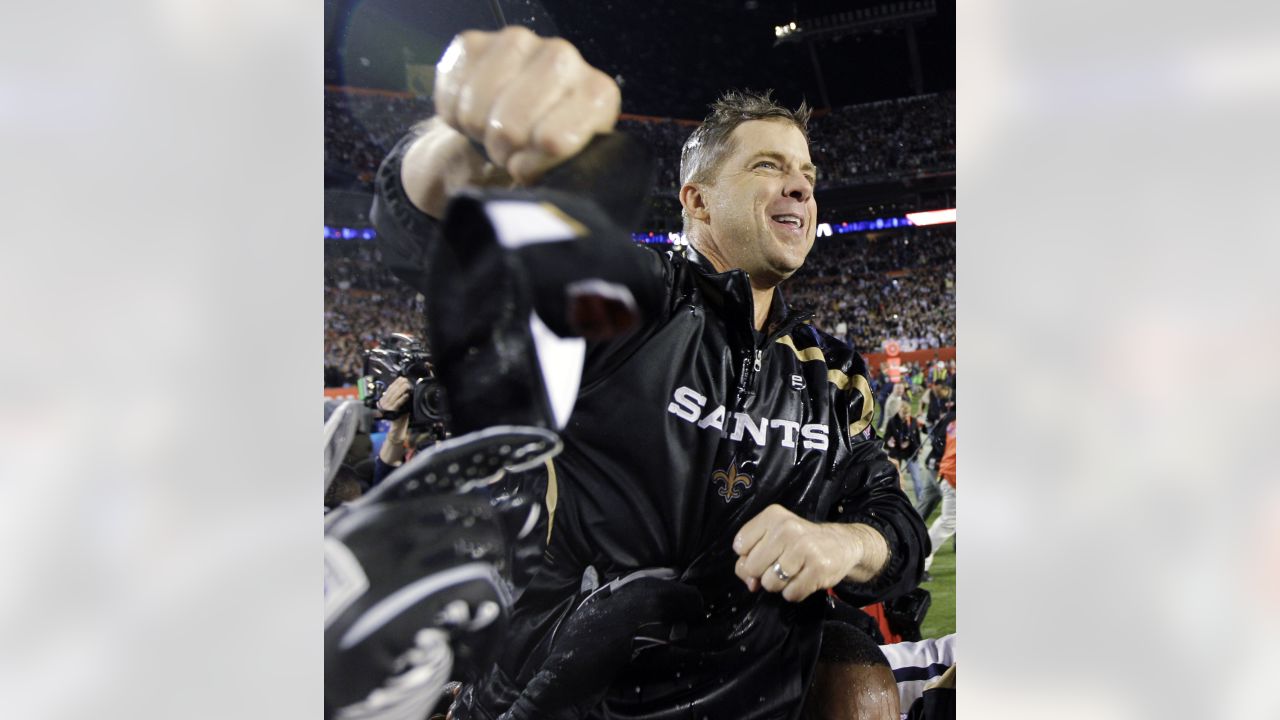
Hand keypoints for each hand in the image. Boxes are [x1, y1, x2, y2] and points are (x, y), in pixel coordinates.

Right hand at [377, 376, 412, 447]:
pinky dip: (402, 398)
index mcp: (384, 400)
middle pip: (392, 391)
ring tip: (407, 385)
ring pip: (395, 396)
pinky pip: (398, 403)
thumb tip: (404, 387)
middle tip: (406, 380)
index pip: (390, 389)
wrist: (397, 428)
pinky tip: (407, 395)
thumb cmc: (399, 417)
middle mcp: (384, 403)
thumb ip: (399, 397)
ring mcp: (388, 407)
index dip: (396, 382)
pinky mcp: (392, 412)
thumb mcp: (398, 405)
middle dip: (399, 384)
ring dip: (402, 389)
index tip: (401, 378)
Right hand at [419, 26, 620, 188]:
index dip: (531, 167)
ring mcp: (518, 42)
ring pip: (476, 112)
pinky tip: (474, 112)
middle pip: (510, 127)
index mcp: (598, 96)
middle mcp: (564, 58)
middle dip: (502, 151)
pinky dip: (453, 117)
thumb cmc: (542, 155)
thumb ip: (558, 183)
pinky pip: (450, 97)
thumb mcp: (561, 174)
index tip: (531, 168)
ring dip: (478, 133)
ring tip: (493, 132)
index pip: (554, 141)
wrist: (509, 129)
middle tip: (509, 152)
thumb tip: (536, 205)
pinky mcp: (473, 42)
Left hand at [733, 504, 866, 602]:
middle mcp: (787, 528)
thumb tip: (751, 583)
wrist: (842, 543)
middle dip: (763, 572)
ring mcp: (804, 548)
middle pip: (752, 567)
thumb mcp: (772, 538)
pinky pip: (790, 594)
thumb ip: (750, 558)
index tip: (764, 553)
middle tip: (781, 564)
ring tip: (793, 572)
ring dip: (779, 584)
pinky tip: (804, 579)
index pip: (740, 546)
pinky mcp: (819, 568)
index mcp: (773, 516)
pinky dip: (795, 592)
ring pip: (770, 583)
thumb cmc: (799, 542)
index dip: (748, 556)